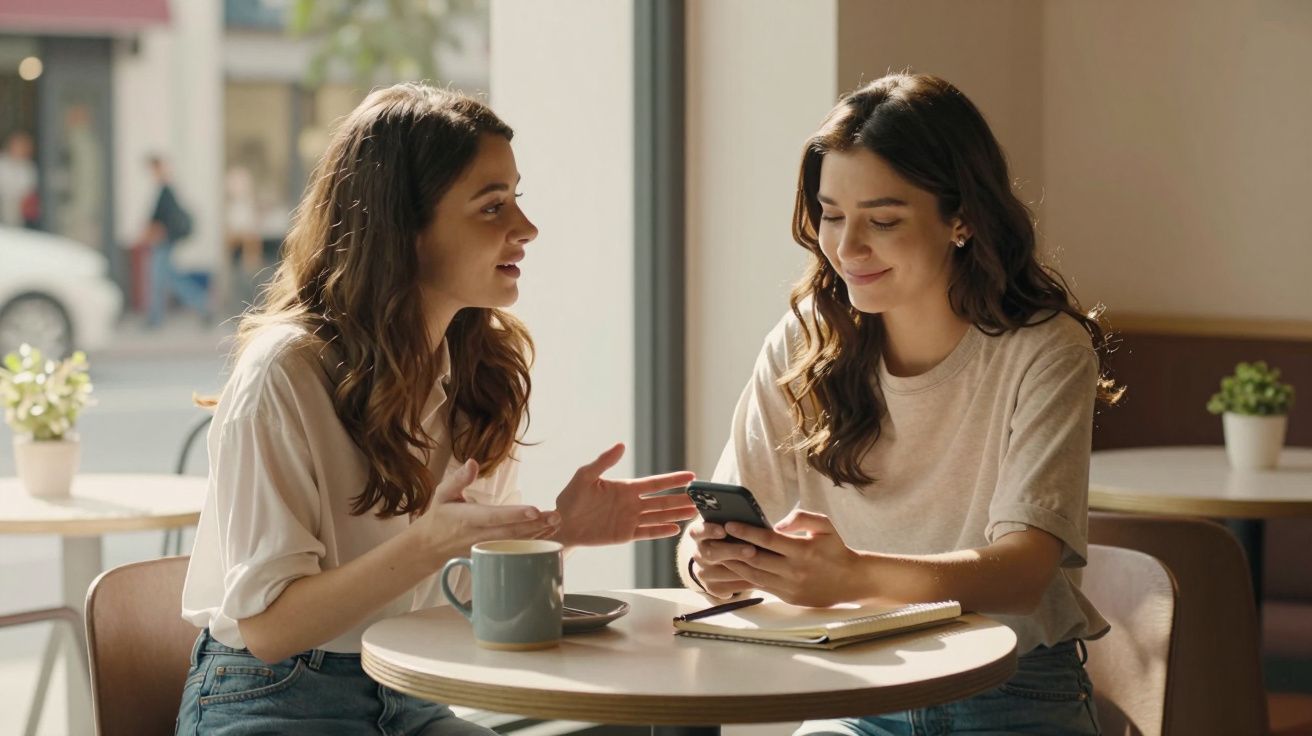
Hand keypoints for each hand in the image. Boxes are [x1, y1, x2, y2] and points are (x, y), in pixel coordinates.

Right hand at [408, 459, 561, 568]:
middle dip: (535, 525)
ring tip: (556, 523)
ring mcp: (486, 548)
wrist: (430, 546)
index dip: (514, 515)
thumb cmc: (440, 516)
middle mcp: (479, 536)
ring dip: (538, 534)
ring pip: (515, 543)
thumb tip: (472, 462)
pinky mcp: (491, 555)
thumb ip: (458, 479)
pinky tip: (548, 534)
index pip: (494, 517)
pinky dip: (532, 542)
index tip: (535, 510)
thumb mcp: (443, 493)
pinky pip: (514, 550)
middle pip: (510, 532)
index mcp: (468, 519)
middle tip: (556, 516)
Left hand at [553, 443, 696, 547]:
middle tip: (701, 498)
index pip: (655, 483)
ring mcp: (630, 520)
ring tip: (694, 513)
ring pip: (659, 516)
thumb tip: (621, 445)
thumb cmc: (570, 498)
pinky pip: (647, 532)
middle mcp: (632, 503)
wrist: (561, 524)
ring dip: (676, 514)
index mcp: (626, 488)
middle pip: (662, 501)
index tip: (691, 476)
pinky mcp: (625, 535)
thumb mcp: (585, 476)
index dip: (673, 480)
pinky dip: (661, 531)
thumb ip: (603, 462)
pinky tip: (675, 529)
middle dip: (681, 499)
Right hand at [687, 519, 755, 598]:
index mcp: (698, 534)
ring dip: (743, 569)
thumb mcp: (726, 526)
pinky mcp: (712, 588)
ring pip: (722, 573)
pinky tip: (761, 579)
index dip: (710, 531)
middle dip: (733, 551)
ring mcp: (704, 573)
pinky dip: (745, 583)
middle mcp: (698, 554)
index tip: (724, 530)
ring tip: (763, 566)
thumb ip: (734, 522)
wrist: (716, 562)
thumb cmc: (729, 537)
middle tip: (751, 550)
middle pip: (712, 554)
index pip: (698, 532)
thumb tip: (752, 518)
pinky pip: (729, 588)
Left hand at [717, 510, 863, 607]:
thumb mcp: (825, 526)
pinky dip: (744, 576)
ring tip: (718, 553)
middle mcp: (794, 570)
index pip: (767, 540)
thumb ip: (802, 517)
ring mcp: (789, 586)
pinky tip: (733, 567)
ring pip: (754, 574)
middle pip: (755, 559)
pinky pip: (760, 586)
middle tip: (714, 538)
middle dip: (732, 548)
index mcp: (802, 551)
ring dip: (733, 564)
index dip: (746, 532)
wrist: (851, 581)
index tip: (729, 523)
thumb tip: (778, 523)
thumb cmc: (835, 549)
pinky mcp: (787, 597)